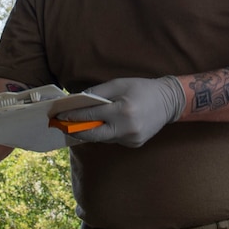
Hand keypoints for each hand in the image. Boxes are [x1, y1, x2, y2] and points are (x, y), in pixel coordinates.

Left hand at [59, 76, 184, 146]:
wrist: (169, 101)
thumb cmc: (142, 88)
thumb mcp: (119, 84)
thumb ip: (97, 92)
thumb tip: (77, 100)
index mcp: (123, 110)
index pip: (91, 114)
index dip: (74, 116)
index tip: (60, 115)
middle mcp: (127, 128)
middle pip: (94, 134)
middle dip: (77, 130)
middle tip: (63, 126)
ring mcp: (132, 139)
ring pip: (104, 138)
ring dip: (92, 131)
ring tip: (80, 124)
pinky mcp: (135, 144)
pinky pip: (114, 139)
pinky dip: (107, 132)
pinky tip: (106, 125)